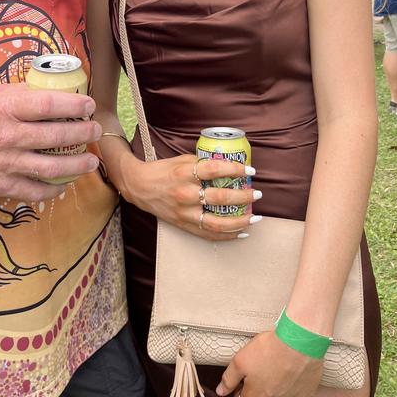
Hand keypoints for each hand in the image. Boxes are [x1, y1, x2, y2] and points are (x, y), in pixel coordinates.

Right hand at [0, 83, 101, 198]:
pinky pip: (34, 191)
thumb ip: (18, 93)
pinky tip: (64, 184)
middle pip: (56, 135)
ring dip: (77, 165)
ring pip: (51, 166)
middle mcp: (6, 136)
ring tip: (91, 161)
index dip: (74, 104)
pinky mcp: (0, 186)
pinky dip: (54, 189)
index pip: (48, 104)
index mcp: (3, 108)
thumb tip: (49, 90)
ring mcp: (4, 164)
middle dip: (83, 133)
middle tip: (95, 130)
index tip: (89, 105)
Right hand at [117, 153, 260, 239]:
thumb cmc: (162, 170)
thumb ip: (202, 163)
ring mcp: (184, 212)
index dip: (235, 170)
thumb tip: (228, 165)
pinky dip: (227, 235)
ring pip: (217, 223)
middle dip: (243, 196)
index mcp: (185, 173)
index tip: (251, 171)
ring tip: (254, 217)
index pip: (215, 170)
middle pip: (220, 198)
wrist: (139, 186)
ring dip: (240, 221)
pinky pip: (209, 234)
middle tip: (257, 194)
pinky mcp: (183, 225)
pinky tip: (241, 232)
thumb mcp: (181, 160)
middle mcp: (185, 193)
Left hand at [216, 330, 323, 396]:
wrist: (299, 343)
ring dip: (277, 383)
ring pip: (279, 395)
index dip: (240, 386)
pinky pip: (295, 390)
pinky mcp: (305, 393)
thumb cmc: (269, 350)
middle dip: (259, 384)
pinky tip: (290, 367)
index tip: (244, 375)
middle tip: (261, 364)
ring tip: (276, 363)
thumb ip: (229, 378)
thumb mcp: (240, 361)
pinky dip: (292, 382)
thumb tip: (221, 391)